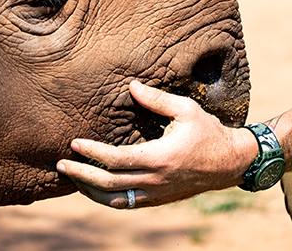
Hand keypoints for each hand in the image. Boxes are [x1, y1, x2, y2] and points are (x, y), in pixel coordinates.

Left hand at [56, 80, 255, 208]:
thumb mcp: (186, 109)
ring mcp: (156, 194)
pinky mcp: (159, 200)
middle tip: (61, 163)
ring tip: (72, 177)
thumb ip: (157, 99)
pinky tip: (94, 189)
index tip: (74, 143)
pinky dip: (106, 198)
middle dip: (81, 174)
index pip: (116, 160)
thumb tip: (131, 86)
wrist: (230, 163)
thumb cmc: (208, 132)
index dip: (92, 153)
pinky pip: (127, 204)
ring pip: (115, 200)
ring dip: (89, 191)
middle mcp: (155, 180)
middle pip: (109, 184)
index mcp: (159, 158)